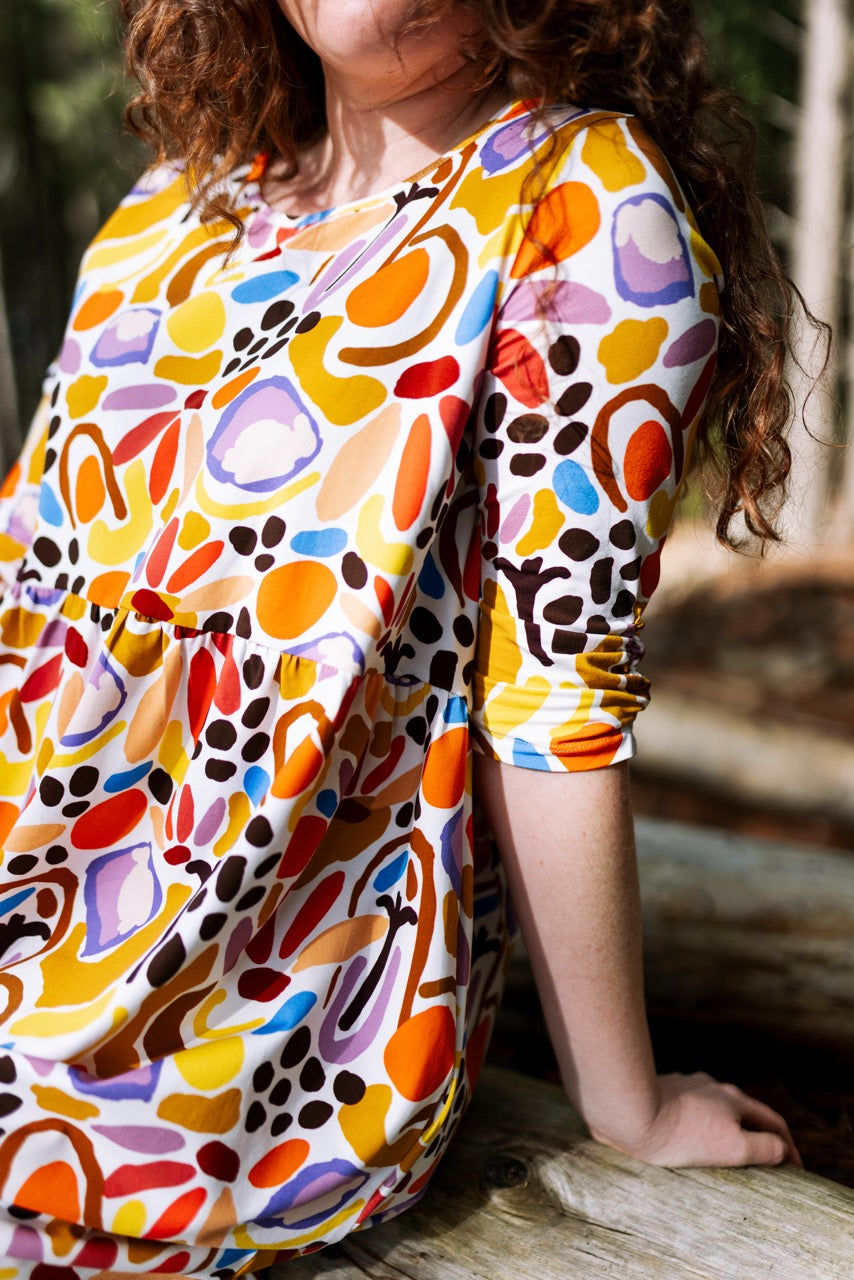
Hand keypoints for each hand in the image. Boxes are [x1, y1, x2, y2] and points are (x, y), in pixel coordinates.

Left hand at [588, 1072, 802, 1168]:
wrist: (629, 1110)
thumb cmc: (681, 1133)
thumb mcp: (732, 1147)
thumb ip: (764, 1148)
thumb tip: (780, 1149)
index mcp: (734, 1099)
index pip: (772, 1121)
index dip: (787, 1145)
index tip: (794, 1167)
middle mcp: (713, 1087)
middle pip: (744, 1112)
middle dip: (757, 1133)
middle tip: (763, 1158)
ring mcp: (686, 1087)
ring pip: (714, 1108)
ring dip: (725, 1127)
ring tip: (724, 1149)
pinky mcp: (662, 1092)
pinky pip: (688, 1110)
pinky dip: (697, 1124)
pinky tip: (686, 1135)